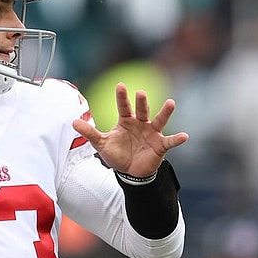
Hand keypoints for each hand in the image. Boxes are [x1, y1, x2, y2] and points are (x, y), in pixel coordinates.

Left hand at [72, 82, 188, 176]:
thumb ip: (89, 132)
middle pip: (142, 110)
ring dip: (165, 112)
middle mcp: (141, 124)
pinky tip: (184, 136)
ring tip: (170, 103)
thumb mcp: (102, 143)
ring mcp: (152, 133)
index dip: (122, 97)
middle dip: (142, 102)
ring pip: (159, 121)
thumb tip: (72, 122)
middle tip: (140, 93)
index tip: (120, 85)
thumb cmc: (118, 154)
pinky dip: (177, 139)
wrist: (130, 172)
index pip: (123, 107)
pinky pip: (170, 141)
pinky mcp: (160, 145)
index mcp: (126, 121)